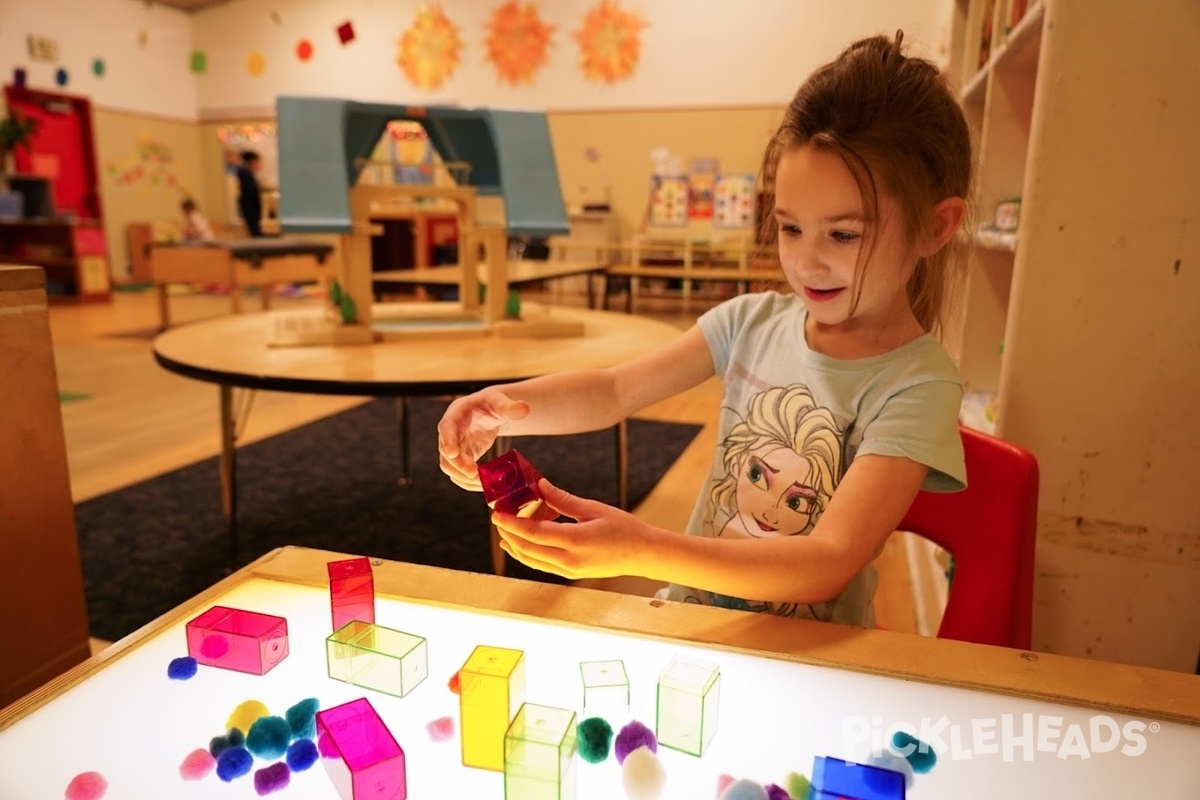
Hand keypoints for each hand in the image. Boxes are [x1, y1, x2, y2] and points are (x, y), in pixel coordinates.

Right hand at [437, 389, 530, 490]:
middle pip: (445, 451)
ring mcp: (453, 445)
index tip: (453, 453)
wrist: (491, 411)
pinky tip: (482, 486)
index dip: (448, 440)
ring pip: (448, 466)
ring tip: (482, 484)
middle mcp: (449, 431)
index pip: (446, 427)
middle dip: (458, 464)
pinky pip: (458, 472)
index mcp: (456, 413)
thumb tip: (525, 409)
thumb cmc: (493, 403)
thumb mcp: (500, 402)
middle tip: (475, 474)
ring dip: (462, 477)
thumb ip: (510, 406)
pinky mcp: (461, 457)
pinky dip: (467, 481)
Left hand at [492, 478, 654, 579]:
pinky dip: (526, 554)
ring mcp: (569, 570)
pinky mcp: (570, 574)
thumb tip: (540, 485)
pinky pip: (540, 565)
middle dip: (508, 532)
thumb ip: (563, 499)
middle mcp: (569, 560)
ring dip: (514, 544)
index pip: (534, 533)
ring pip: (531, 560)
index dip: (512, 523)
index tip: (496, 513)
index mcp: (576, 540)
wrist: (642, 554)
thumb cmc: (624, 528)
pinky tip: (518, 544)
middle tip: (497, 516)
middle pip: (527, 548)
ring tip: (504, 528)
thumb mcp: (593, 508)